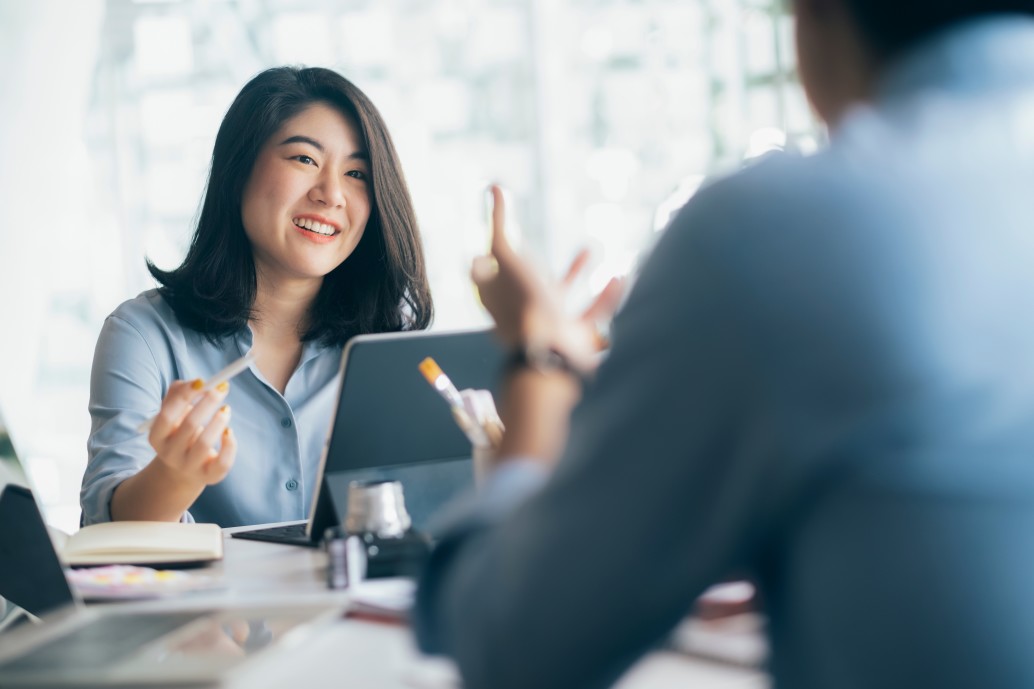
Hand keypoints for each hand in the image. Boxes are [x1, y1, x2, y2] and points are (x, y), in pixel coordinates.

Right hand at [147, 379, 236, 488]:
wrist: (183, 469)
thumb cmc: (180, 431)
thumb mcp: (173, 412)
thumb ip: (178, 392)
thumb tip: (198, 382)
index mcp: (156, 437)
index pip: (167, 415)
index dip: (185, 396)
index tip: (202, 381)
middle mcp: (169, 454)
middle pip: (189, 425)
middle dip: (208, 403)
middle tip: (222, 388)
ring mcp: (189, 467)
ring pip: (205, 443)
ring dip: (219, 421)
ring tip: (226, 409)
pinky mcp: (210, 477)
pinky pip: (223, 462)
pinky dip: (230, 444)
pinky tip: (229, 432)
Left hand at [471, 185, 624, 373]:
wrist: (549, 352)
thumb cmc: (524, 303)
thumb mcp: (506, 256)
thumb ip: (499, 224)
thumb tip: (494, 188)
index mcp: (500, 295)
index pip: (486, 274)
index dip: (489, 258)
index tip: (497, 238)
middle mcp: (522, 310)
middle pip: (526, 284)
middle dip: (536, 261)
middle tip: (542, 245)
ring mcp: (549, 325)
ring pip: (562, 297)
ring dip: (576, 272)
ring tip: (591, 248)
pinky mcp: (575, 338)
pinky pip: (593, 314)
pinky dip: (607, 296)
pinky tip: (620, 277)